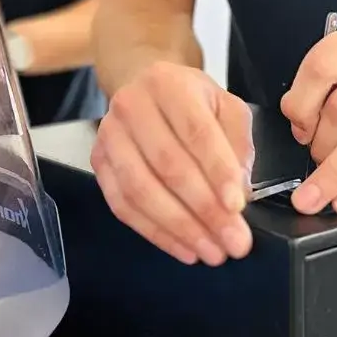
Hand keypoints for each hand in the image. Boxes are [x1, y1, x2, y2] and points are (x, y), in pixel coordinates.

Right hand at [92, 62, 255, 266]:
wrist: (144, 89)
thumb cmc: (191, 102)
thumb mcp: (226, 107)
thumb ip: (238, 145)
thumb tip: (238, 194)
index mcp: (169, 84)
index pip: (195, 131)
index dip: (217, 170)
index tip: (238, 206)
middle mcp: (132, 105)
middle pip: (167, 165)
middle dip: (204, 209)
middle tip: (234, 241)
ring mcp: (109, 135)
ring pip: (140, 190)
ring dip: (179, 228)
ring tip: (211, 252)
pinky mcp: (98, 162)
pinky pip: (122, 205)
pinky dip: (155, 232)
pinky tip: (183, 248)